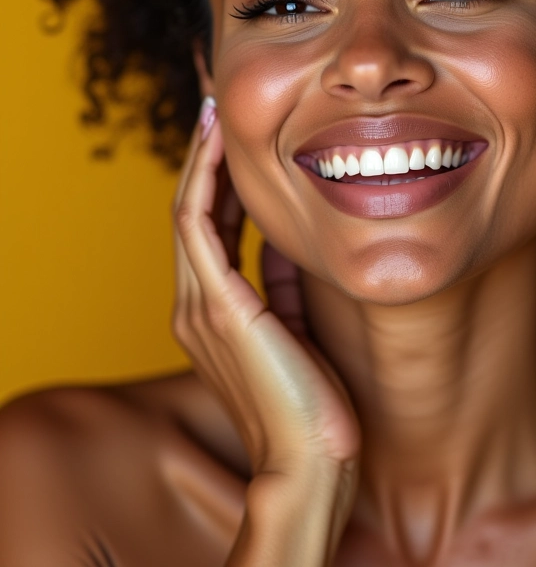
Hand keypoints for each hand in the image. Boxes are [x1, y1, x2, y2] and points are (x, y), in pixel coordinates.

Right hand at [172, 100, 360, 478]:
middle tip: (217, 110)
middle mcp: (196, 304)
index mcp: (216, 311)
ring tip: (214, 113)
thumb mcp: (296, 327)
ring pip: (190, 210)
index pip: (209, 229)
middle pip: (193, 211)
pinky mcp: (217, 305)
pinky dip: (204, 181)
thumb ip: (284, 283)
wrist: (310, 459)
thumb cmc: (311, 400)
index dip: (219, 180)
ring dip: (201, 159)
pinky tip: (217, 146)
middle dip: (204, 158)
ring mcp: (199, 305)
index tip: (234, 141)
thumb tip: (285, 239)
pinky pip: (198, 226)